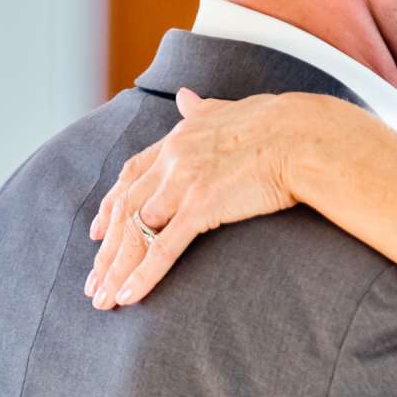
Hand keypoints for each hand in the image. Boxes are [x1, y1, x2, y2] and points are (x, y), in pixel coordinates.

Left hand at [86, 88, 311, 309]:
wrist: (303, 137)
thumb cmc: (279, 125)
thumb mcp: (229, 109)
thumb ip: (201, 109)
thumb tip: (184, 96)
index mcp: (177, 139)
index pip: (130, 175)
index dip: (111, 205)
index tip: (97, 231)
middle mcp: (172, 160)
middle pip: (126, 210)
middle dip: (107, 250)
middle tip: (93, 282)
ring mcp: (183, 183)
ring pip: (136, 232)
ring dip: (116, 269)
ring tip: (103, 300)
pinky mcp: (201, 206)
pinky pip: (164, 247)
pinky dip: (143, 275)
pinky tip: (128, 297)